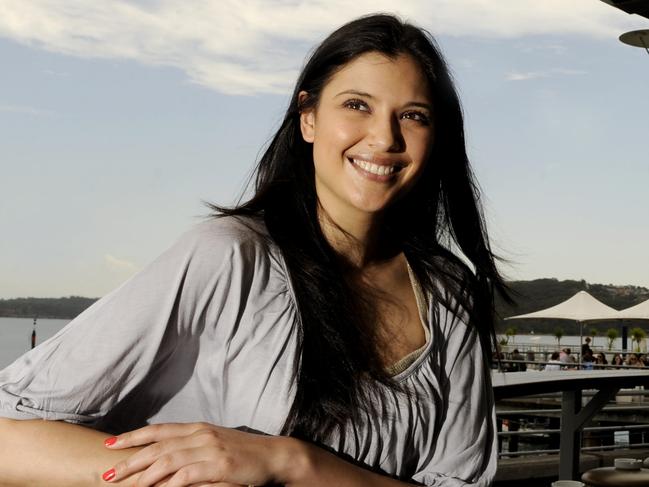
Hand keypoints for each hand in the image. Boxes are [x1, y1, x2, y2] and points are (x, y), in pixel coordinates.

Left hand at [102, 422, 287, 486]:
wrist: (273, 456)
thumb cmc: (244, 453)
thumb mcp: (215, 444)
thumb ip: (192, 446)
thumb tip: (167, 455)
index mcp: (198, 428)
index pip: (159, 430)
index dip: (133, 436)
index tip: (110, 444)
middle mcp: (201, 435)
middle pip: (157, 446)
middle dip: (130, 460)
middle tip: (107, 473)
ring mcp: (210, 449)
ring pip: (168, 460)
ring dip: (143, 475)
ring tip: (125, 486)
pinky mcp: (219, 466)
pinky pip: (187, 476)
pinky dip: (169, 484)